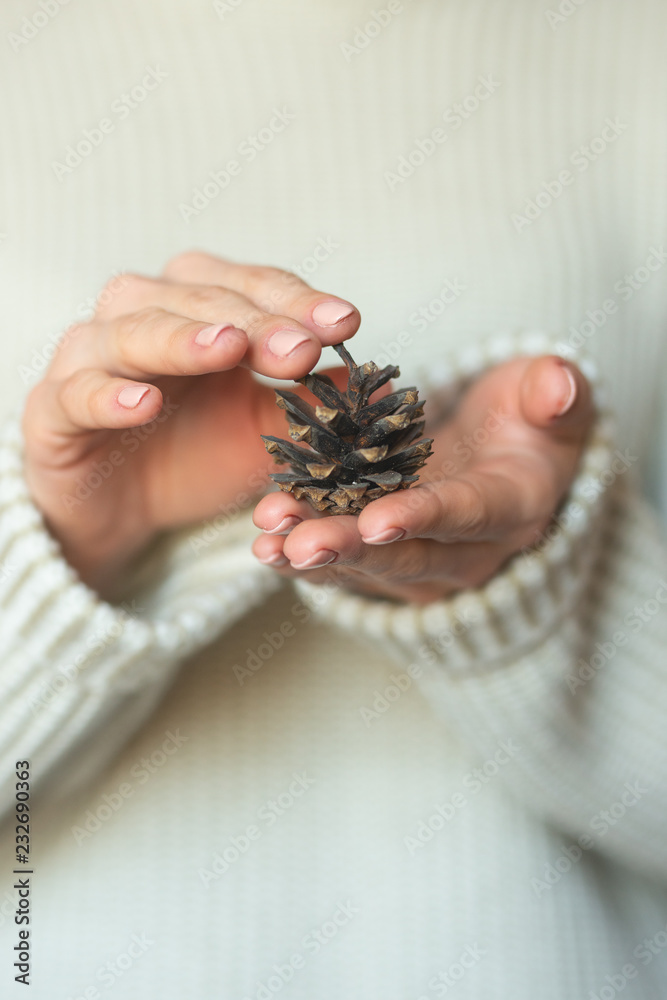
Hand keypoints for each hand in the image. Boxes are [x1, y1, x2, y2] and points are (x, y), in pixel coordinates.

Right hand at [22, 252, 359, 593]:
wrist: (128, 511)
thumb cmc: (198, 455)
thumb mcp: (268, 432)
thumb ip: (314, 406)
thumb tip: (387, 391)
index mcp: (197, 309)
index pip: (250, 287)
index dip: (296, 301)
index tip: (346, 323)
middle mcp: (141, 316)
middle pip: (198, 300)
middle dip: (255, 321)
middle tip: (302, 348)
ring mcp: (91, 358)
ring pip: (132, 330)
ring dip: (182, 338)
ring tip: (228, 349)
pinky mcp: (52, 409)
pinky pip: (75, 394)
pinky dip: (107, 395)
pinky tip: (144, 404)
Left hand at [252, 355, 593, 603]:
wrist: (507, 461)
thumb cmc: (528, 424)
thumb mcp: (552, 403)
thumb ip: (557, 396)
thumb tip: (558, 385)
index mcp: (511, 510)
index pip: (468, 515)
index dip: (425, 517)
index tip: (377, 520)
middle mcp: (466, 551)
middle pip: (405, 555)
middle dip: (350, 549)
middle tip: (299, 544)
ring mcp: (422, 563)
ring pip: (364, 565)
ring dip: (312, 553)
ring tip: (266, 539)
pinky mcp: (384, 559)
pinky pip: (340, 561)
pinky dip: (300, 551)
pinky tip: (262, 540)